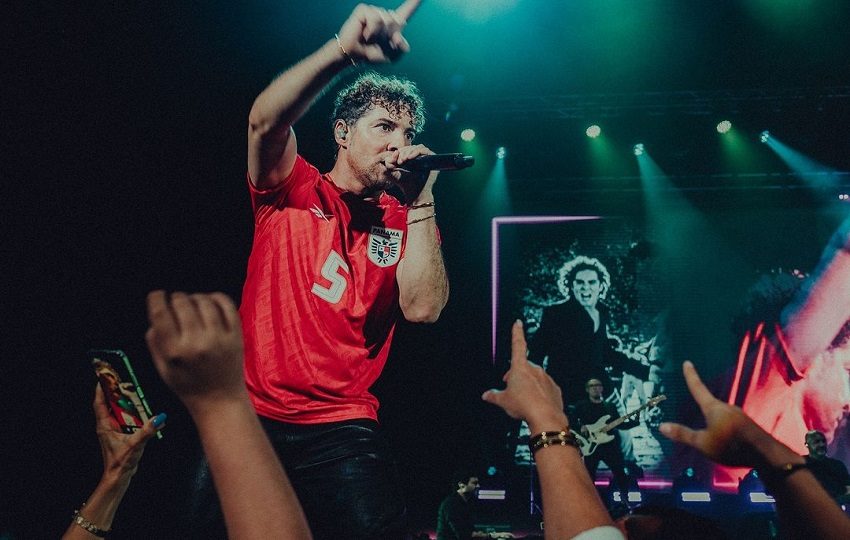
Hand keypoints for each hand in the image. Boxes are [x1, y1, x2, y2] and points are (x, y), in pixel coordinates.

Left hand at [94, 384, 163, 481]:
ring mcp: (113, 430)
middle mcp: (107, 426)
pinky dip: (131, 412)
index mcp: (105, 426)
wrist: (118, 477)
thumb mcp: (135, 445)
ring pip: (116, 411)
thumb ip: (147, 431)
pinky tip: (141, 412)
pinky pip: (124, 419)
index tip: (104, 377)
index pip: (100, 402)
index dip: (101, 389)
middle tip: (122, 380)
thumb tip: (159, 418)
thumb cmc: (120, 463)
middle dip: (114, 392)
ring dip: (123, 401)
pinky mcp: (120, 435)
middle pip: (108, 404)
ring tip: (131, 392)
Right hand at [145, 291, 245, 410]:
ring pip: (204, 300)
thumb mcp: (163, 369)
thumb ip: (155, 343)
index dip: (156, 298)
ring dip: (195, 297)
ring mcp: (219, 338)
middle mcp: (196, 343)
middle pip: (182, 302)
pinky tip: (211, 301)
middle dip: (176, 298)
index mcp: (174, 352)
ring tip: (193, 303)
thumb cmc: (189, 386)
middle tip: (175, 302)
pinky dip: (217, 297)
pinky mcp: (235, 336)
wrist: (220, 400)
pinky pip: (227, 305)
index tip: (157, 295)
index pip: (161, 314)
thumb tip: (154, 318)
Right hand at [337, 0, 420, 63]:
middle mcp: (384, 15)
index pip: (407, 11)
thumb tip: (398, 37)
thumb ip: (402, 49)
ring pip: (386, 19)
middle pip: (398, 20)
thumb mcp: (392, 57)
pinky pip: (375, 19)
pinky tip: (365, 34)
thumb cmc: (371, 55)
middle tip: (377, 42)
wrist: (354, 56)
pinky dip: (372, 30)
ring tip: (369, 38)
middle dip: (390, 35)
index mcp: (394, 25)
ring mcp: (374, 11)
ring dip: (379, 34)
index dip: (415, 2)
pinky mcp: (363, 10)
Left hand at [387, 143, 437, 202]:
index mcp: (410, 159)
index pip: (405, 149)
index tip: (394, 160)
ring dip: (408, 152)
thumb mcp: (392, 172)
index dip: (399, 152)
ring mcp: (426, 158)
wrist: (413, 193)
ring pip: (417, 147)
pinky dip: (416, 152)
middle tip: (399, 161)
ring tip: (403, 160)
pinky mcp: (432, 159)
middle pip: (411, 148)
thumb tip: (395, 152)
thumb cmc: (403, 184)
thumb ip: (389, 162)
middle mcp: (419, 158)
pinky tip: (409, 157)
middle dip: (403, 152)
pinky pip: (424, 150)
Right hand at [482, 321, 568, 432]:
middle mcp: (535, 370)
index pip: (517, 345)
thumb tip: (487, 395)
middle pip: (524, 367)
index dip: (516, 333)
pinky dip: (539, 393)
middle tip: (511, 388)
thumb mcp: (503, 401)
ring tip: (523, 400)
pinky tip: (535, 404)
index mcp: (520, 367)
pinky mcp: (554, 389)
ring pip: (535, 378)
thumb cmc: (524, 406)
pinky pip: (545, 388)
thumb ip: (494, 396)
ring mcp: (546, 378)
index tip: (518, 323)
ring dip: (528, 384)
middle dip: (517, 374)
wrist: (545, 417)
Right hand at [659, 361, 783, 467]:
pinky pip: (731, 423)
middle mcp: (726, 407)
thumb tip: (661, 426)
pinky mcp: (747, 425)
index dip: (691, 376)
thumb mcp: (703, 443)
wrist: (765, 454)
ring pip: (722, 415)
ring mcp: (739, 416)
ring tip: (714, 438)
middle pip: (710, 405)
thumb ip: (683, 434)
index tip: (687, 363)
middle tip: (698, 419)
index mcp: (713, 408)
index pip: (698, 388)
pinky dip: (725, 429)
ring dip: (715, 422)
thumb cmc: (730, 445)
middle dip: (703, 410)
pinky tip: (727, 441)